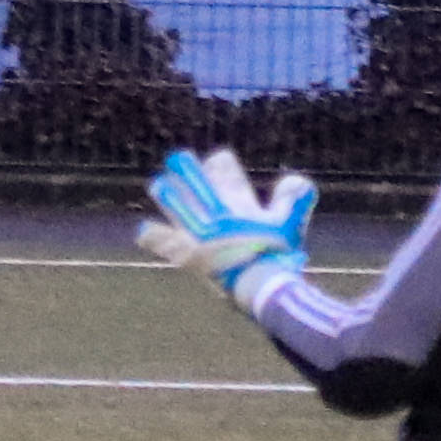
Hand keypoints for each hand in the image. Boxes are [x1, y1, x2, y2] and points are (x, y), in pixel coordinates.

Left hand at [135, 147, 315, 315]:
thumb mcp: (291, 224)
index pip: (227, 174)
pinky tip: (142, 231)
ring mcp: (198, 233)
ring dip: (168, 195)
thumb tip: (298, 180)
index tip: (218, 157)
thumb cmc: (276, 255)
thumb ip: (295, 199)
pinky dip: (154, 237)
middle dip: (188, 170)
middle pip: (196, 184)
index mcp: (238, 203)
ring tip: (158, 185)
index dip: (221, 164)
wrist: (258, 282)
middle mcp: (214, 213)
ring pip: (176, 205)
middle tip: (178, 159)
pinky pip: (164, 242)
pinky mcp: (187, 254)